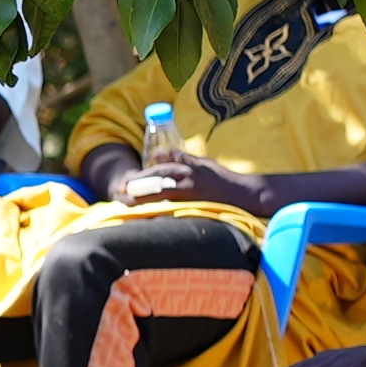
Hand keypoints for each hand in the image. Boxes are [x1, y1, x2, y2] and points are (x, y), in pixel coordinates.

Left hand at [115, 154, 270, 215]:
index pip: (159, 168)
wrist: (244, 192)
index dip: (141, 176)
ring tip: (128, 202)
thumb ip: (180, 158)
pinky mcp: (198, 200)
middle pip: (157, 178)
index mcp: (188, 166)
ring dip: (144, 196)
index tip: (126, 182)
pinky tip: (149, 213)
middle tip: (121, 191)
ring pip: (163, 190)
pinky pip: (175, 204)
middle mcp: (188, 176)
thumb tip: (156, 153)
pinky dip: (161, 207)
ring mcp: (193, 189)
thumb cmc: (222, 178)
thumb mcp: (201, 162)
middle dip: (138, 185)